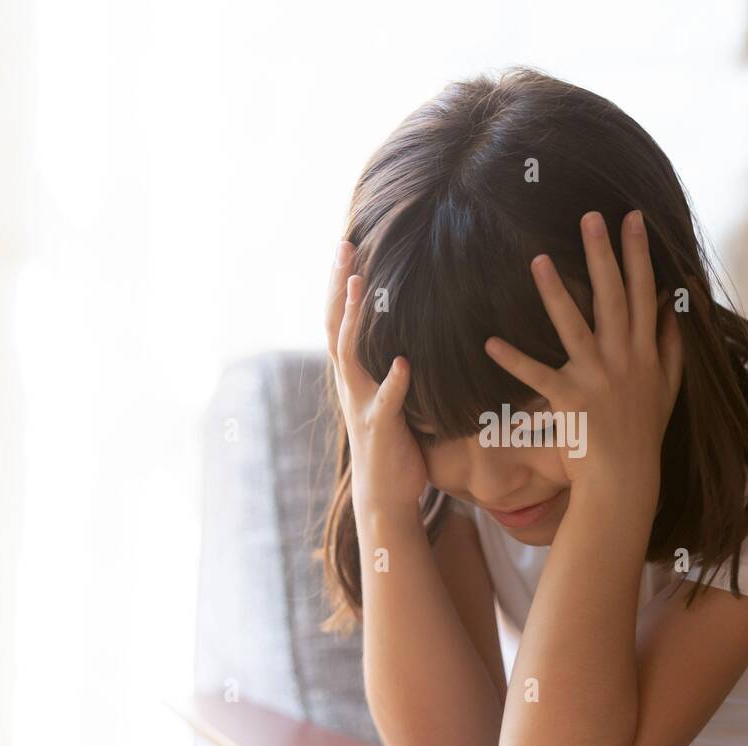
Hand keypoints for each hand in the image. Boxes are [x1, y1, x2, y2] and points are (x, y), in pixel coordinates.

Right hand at [325, 240, 426, 514]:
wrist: (385, 497)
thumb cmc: (393, 445)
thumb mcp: (390, 396)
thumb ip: (391, 366)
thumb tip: (411, 333)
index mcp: (352, 375)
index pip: (339, 320)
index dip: (340, 284)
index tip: (346, 246)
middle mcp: (350, 384)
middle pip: (335, 325)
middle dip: (339, 285)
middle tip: (343, 246)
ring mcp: (361, 404)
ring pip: (350, 355)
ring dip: (355, 319)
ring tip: (362, 285)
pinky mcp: (380, 428)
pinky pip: (386, 402)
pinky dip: (394, 382)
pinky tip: (405, 362)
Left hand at [483, 210, 682, 504]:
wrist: (626, 477)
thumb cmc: (643, 433)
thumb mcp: (668, 388)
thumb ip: (672, 347)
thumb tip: (673, 310)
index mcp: (645, 352)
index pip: (645, 293)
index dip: (640, 254)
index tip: (633, 218)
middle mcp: (624, 359)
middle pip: (614, 298)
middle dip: (603, 255)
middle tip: (590, 217)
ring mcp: (596, 378)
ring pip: (574, 327)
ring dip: (555, 293)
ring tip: (538, 259)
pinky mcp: (570, 400)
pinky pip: (537, 376)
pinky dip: (514, 360)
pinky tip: (491, 342)